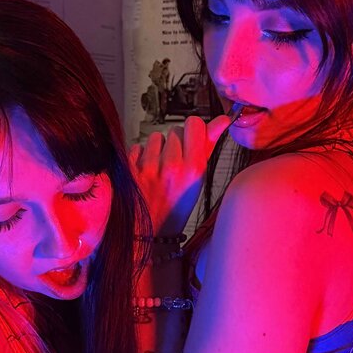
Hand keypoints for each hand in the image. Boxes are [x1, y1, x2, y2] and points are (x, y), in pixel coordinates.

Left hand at [129, 114, 230, 235]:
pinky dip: (140, 157)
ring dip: (157, 149)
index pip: (194, 124)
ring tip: (159, 169)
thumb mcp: (199, 180)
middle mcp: (172, 166)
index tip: (192, 140)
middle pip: (174, 130)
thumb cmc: (177, 205)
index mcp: (194, 168)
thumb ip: (208, 146)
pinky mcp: (130, 169)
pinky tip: (145, 173)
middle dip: (175, 143)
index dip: (193, 129)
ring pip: (155, 137)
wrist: (150, 232)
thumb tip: (222, 120)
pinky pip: (137, 147)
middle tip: (174, 164)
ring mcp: (149, 167)